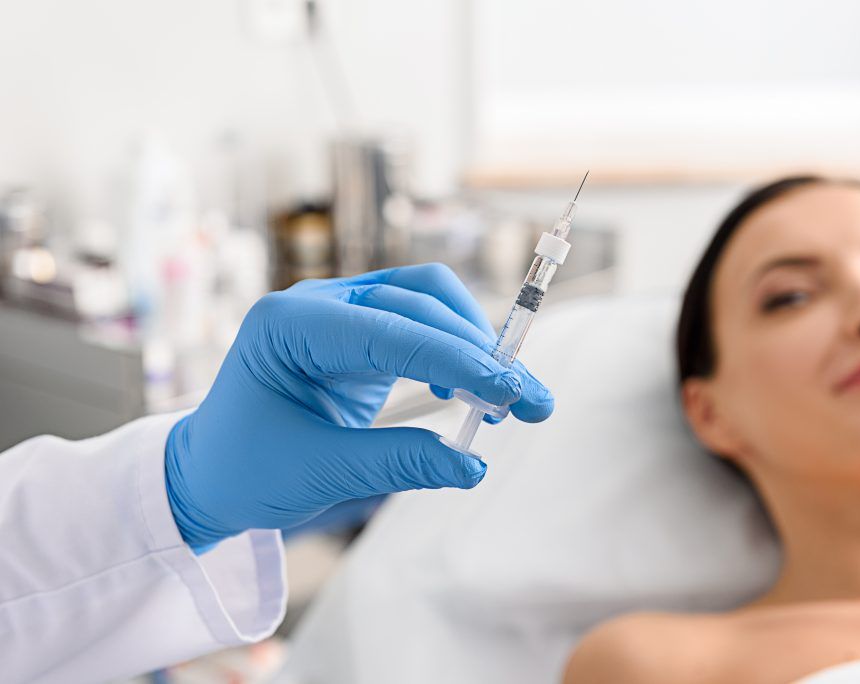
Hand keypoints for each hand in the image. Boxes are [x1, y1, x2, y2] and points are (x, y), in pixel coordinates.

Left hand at [164, 263, 553, 548]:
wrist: (208, 471)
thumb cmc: (245, 470)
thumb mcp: (318, 473)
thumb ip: (398, 463)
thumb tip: (474, 467)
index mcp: (287, 326)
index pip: (390, 330)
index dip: (457, 360)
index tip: (510, 392)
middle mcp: (315, 304)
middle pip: (419, 302)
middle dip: (480, 353)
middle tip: (531, 403)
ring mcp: (339, 310)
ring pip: (427, 299)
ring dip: (474, 343)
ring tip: (508, 397)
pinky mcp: (359, 329)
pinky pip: (420, 321)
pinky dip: (453, 350)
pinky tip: (467, 391)